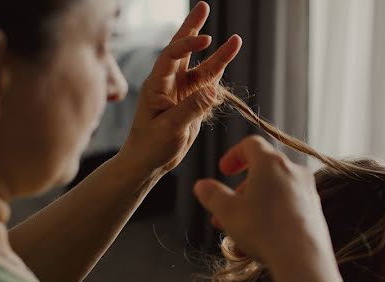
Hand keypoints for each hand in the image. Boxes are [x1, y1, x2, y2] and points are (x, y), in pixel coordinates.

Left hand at [120, 2, 241, 174]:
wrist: (148, 163)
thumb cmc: (150, 146)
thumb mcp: (170, 128)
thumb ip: (192, 108)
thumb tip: (214, 91)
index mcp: (157, 84)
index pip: (172, 55)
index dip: (188, 44)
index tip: (207, 39)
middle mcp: (169, 82)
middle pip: (183, 50)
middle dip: (194, 28)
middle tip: (204, 7)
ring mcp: (182, 92)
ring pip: (202, 68)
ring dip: (218, 55)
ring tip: (236, 40)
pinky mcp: (192, 103)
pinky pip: (208, 85)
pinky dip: (218, 74)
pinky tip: (227, 60)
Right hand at [192, 136, 330, 272]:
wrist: (303, 259)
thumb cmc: (263, 230)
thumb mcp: (227, 212)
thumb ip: (212, 195)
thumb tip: (202, 186)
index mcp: (271, 163)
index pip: (251, 145)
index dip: (234, 155)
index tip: (224, 170)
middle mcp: (294, 171)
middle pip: (263, 171)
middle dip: (241, 190)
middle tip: (226, 211)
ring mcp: (308, 192)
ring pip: (275, 191)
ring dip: (254, 205)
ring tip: (239, 228)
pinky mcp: (315, 212)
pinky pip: (288, 207)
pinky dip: (272, 215)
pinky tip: (261, 238)